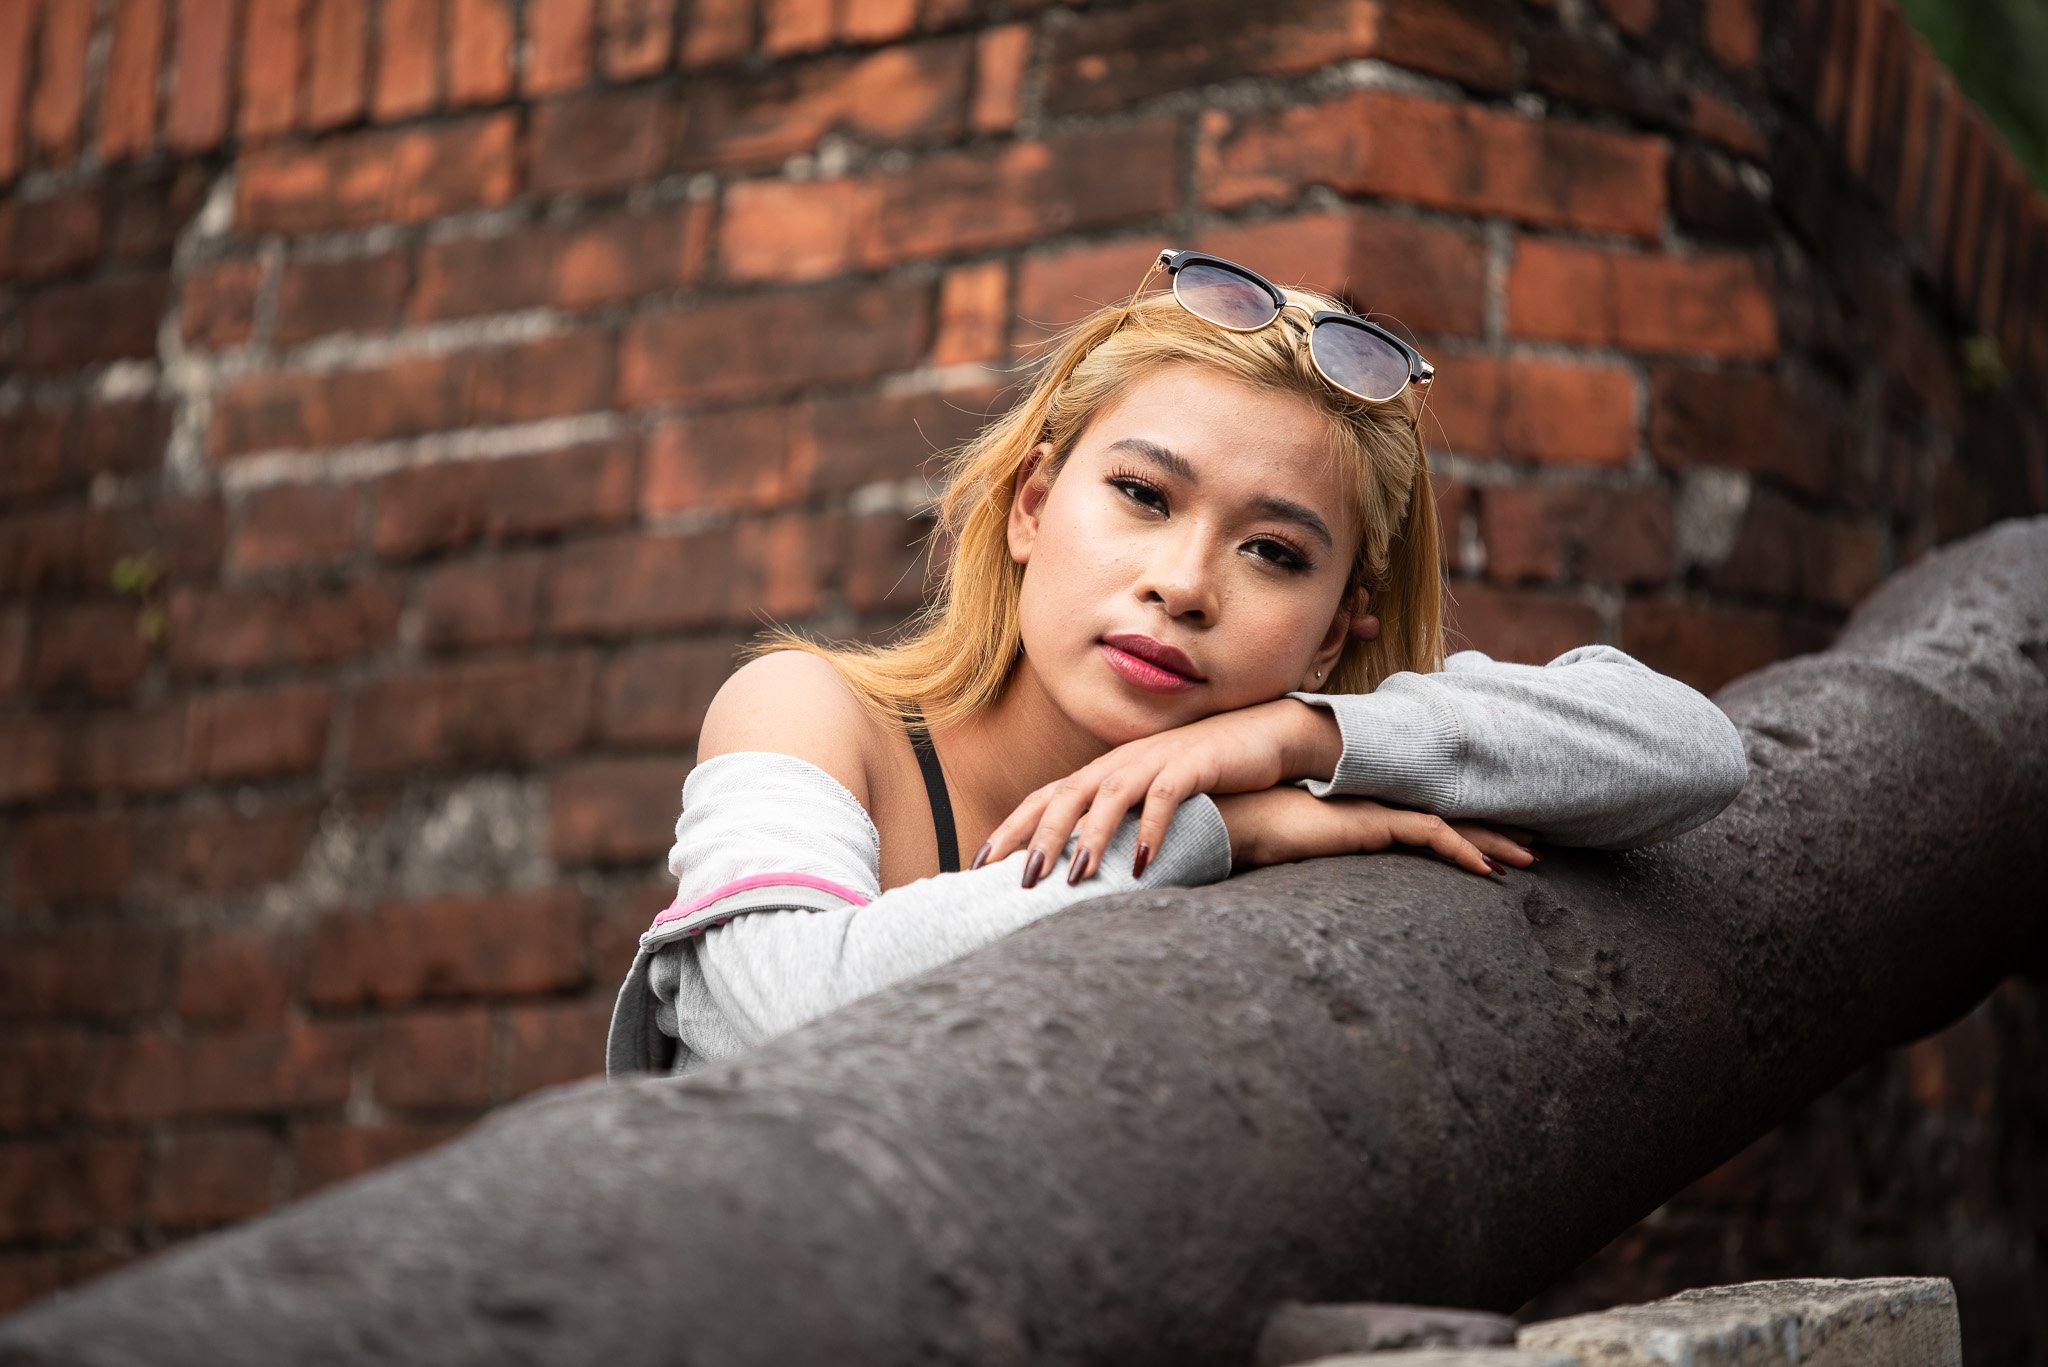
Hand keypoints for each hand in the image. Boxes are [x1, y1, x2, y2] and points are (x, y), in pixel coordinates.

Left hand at [980, 699, 1334, 885]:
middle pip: (1065, 796)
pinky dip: (1150, 828)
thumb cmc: (1203, 776)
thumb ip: (1118, 825)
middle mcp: (1120, 762)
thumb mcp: (1150, 801)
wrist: (1264, 736)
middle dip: (1039, 838)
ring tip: (1075, 877)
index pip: (1045, 798)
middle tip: (1019, 881)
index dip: (1012, 828)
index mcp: (1104, 772)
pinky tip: (1142, 863)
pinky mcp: (1192, 763)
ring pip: (1108, 795)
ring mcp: (1155, 759)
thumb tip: (1082, 870)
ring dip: (1089, 836)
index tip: (979, 864)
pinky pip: (1164, 796)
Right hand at [1213, 787, 1536, 876]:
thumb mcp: (1298, 853)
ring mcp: (1376, 812)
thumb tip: (1323, 895)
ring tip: (1530, 856)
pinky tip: (1488, 871)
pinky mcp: (1372, 823)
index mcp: (1363, 814)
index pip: (1424, 818)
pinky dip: (1461, 850)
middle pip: (1448, 817)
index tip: (1495, 845)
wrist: (1233, 818)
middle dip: (1493, 829)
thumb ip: (1321, 861)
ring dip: (1493, 840)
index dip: (1463, 829)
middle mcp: (1376, 808)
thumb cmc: (1252, 835)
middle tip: (1532, 843)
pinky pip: (1430, 834)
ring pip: (1451, 824)